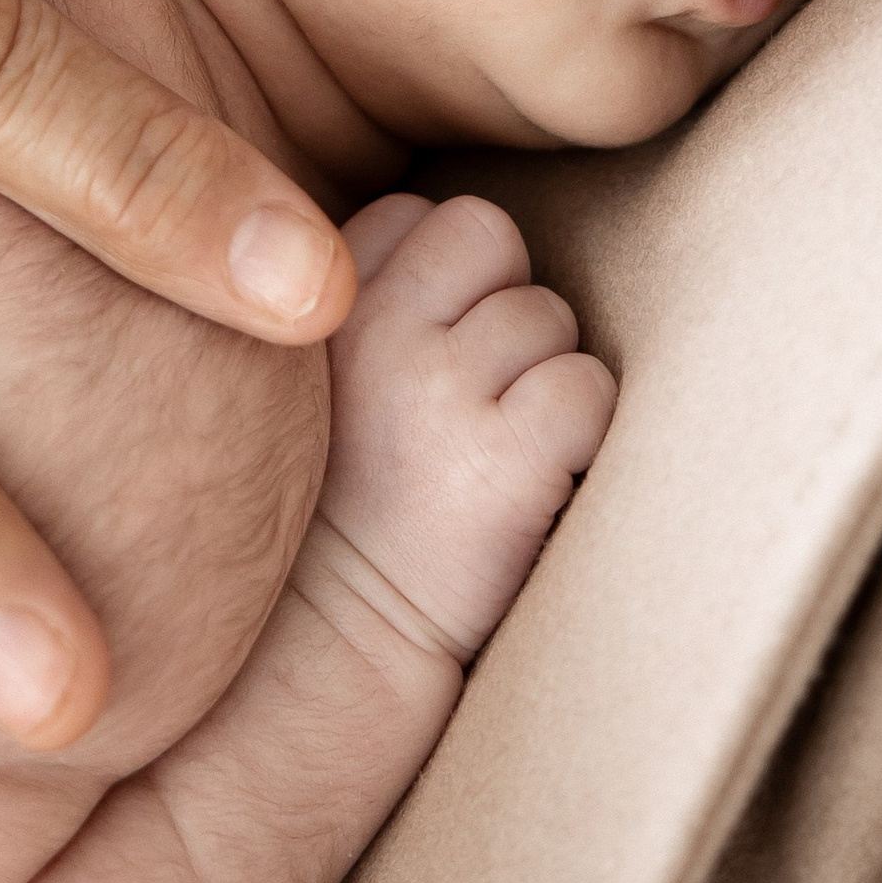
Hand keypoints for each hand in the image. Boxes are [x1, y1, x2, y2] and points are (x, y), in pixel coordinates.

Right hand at [312, 193, 614, 660]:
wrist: (318, 662)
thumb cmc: (321, 521)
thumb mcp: (295, 390)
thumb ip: (346, 307)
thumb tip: (455, 253)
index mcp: (305, 309)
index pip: (412, 220)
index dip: (436, 283)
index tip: (419, 359)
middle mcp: (366, 333)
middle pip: (488, 239)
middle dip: (499, 307)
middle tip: (474, 400)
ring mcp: (436, 392)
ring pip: (550, 318)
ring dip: (543, 380)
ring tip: (492, 455)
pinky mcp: (502, 463)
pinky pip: (586, 392)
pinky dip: (581, 437)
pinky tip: (533, 485)